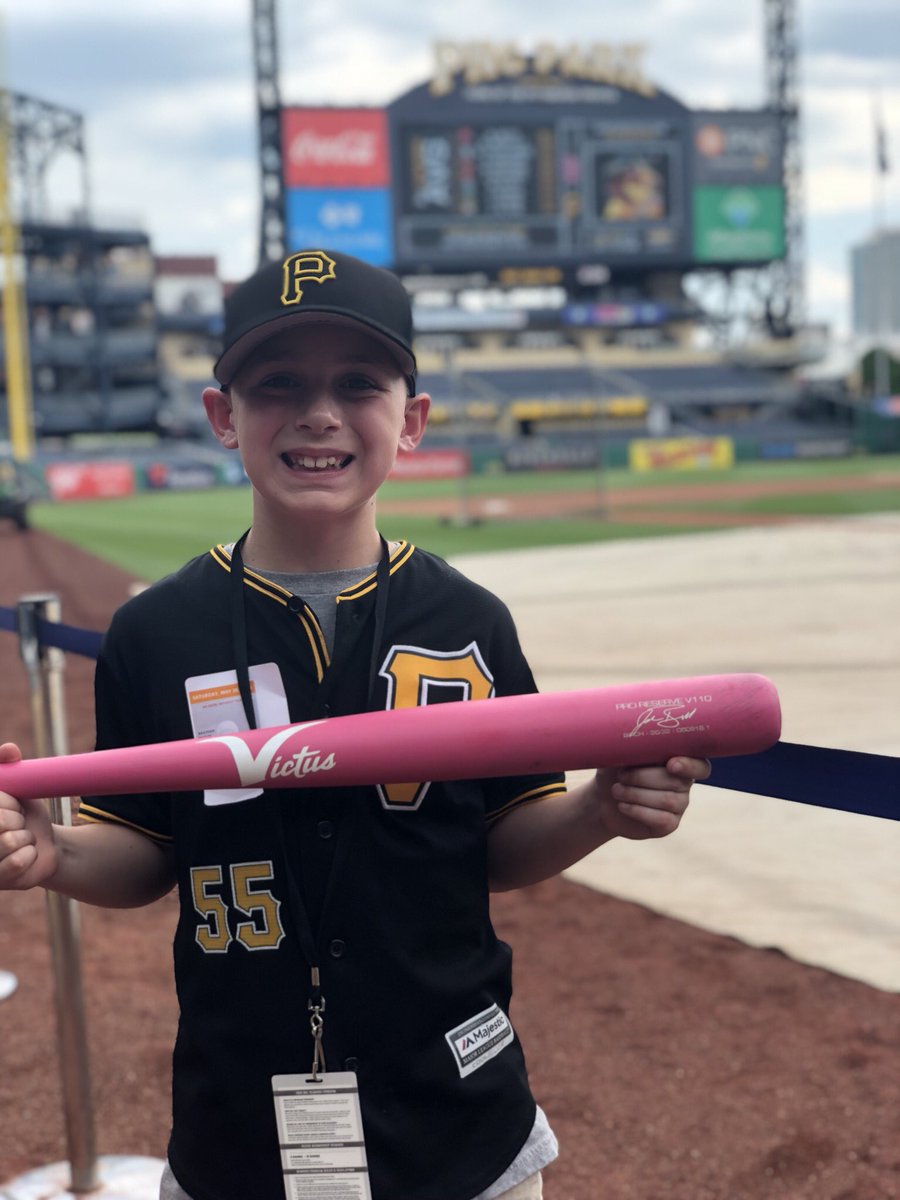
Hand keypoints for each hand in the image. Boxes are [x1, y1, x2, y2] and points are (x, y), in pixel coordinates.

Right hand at [0, 742, 58, 889]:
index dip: (8, 802)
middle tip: (17, 824)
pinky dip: (30, 855)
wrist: (45, 845)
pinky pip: (18, 861)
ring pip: (9, 840)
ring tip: (21, 840)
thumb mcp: (16, 785)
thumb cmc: (23, 813)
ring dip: (26, 837)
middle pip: (1, 821)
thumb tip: (10, 749)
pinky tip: (25, 857)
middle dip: (17, 818)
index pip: (0, 801)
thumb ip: (6, 765)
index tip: (14, 805)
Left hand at [597, 756, 709, 840]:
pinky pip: (661, 819)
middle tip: (621, 776)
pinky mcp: (669, 824)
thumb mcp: (622, 754)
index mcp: (679, 761)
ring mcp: (679, 805)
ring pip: (668, 800)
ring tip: (616, 790)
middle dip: (643, 778)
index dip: (690, 766)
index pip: (700, 766)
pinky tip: (623, 805)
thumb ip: (635, 745)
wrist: (603, 799)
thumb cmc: (615, 770)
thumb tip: (633, 736)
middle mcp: (684, 784)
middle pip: (677, 782)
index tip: (670, 764)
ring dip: (636, 794)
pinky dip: (638, 811)